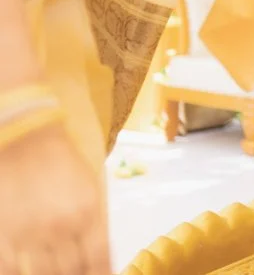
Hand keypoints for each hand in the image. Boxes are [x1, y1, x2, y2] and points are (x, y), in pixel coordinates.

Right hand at [0, 125, 109, 274]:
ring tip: (55, 274)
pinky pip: (11, 270)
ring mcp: (29, 233)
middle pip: (71, 271)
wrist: (26, 139)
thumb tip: (98, 257)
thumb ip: (94, 223)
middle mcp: (60, 227)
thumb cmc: (61, 162)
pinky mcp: (4, 234)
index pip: (98, 260)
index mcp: (87, 214)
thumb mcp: (90, 188)